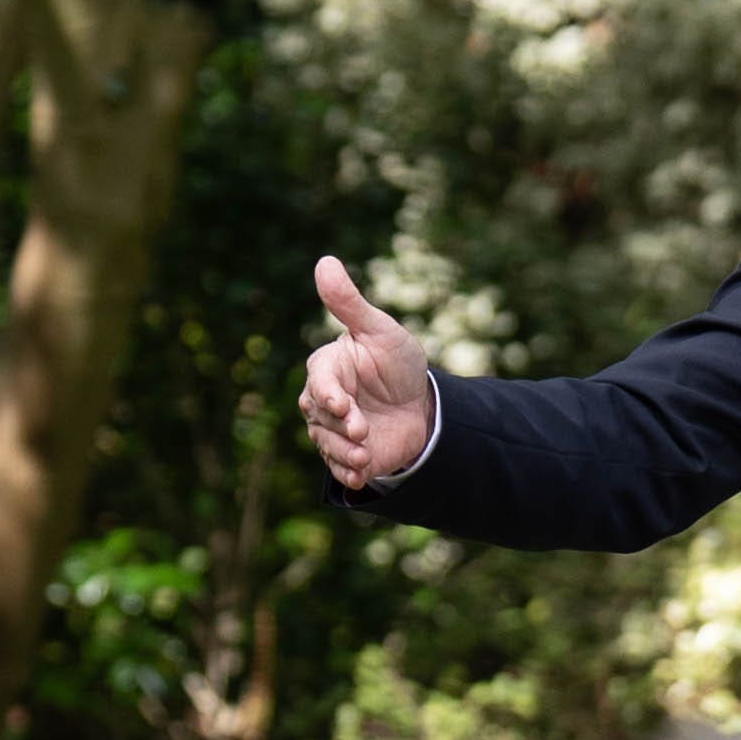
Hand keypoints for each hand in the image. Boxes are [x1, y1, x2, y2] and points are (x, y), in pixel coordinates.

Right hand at [300, 255, 436, 488]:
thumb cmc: (397, 362)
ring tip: (364, 456)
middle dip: (339, 427)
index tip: (342, 404)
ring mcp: (333, 431)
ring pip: (327, 445)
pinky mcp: (347, 455)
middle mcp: (323, 401)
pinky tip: (359, 478)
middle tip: (361, 431)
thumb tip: (325, 261)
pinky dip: (347, 475)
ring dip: (344, 453)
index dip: (329, 394)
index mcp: (327, 368)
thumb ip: (349, 304)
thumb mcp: (379, 330)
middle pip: (318, 417)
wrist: (421, 406)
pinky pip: (338, 468)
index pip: (320, 382)